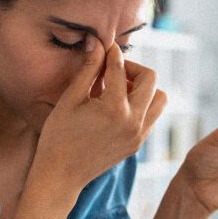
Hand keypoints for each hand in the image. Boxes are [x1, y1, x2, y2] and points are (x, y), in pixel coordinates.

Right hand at [33, 39, 166, 192]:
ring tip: (118, 89)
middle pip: (151, 79)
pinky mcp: (138, 144)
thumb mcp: (70, 99)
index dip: (111, 53)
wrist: (61, 176)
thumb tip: (97, 42)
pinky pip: (152, 116)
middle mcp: (133, 122)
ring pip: (159, 99)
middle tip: (112, 70)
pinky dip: (142, 104)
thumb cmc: (58, 137)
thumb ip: (88, 70)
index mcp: (114, 108)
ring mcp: (139, 135)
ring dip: (143, 88)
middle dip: (132, 68)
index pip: (120, 69)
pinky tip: (118, 105)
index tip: (104, 46)